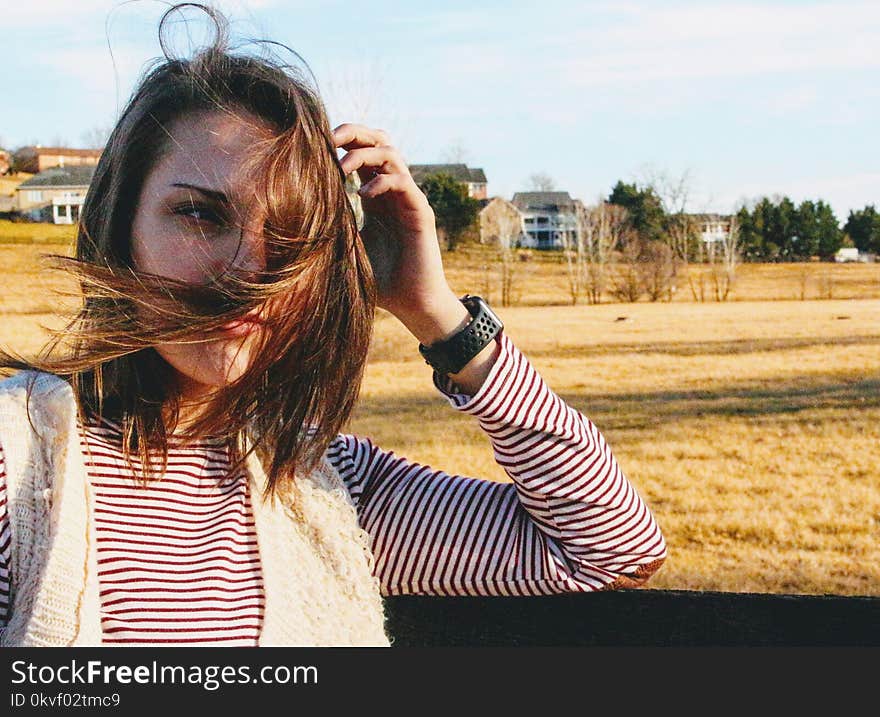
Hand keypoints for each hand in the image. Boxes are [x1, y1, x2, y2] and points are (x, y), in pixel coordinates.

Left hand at [333, 123, 465, 343]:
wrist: (412, 304)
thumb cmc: (380, 282)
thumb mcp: (345, 250)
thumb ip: (328, 231)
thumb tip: (288, 224)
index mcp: (375, 195)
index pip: (361, 152)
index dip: (341, 141)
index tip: (314, 146)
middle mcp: (392, 191)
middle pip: (378, 141)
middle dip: (353, 132)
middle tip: (328, 139)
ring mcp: (408, 199)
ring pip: (391, 154)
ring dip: (363, 154)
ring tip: (341, 169)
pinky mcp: (421, 212)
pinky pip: (403, 182)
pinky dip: (381, 181)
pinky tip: (362, 195)